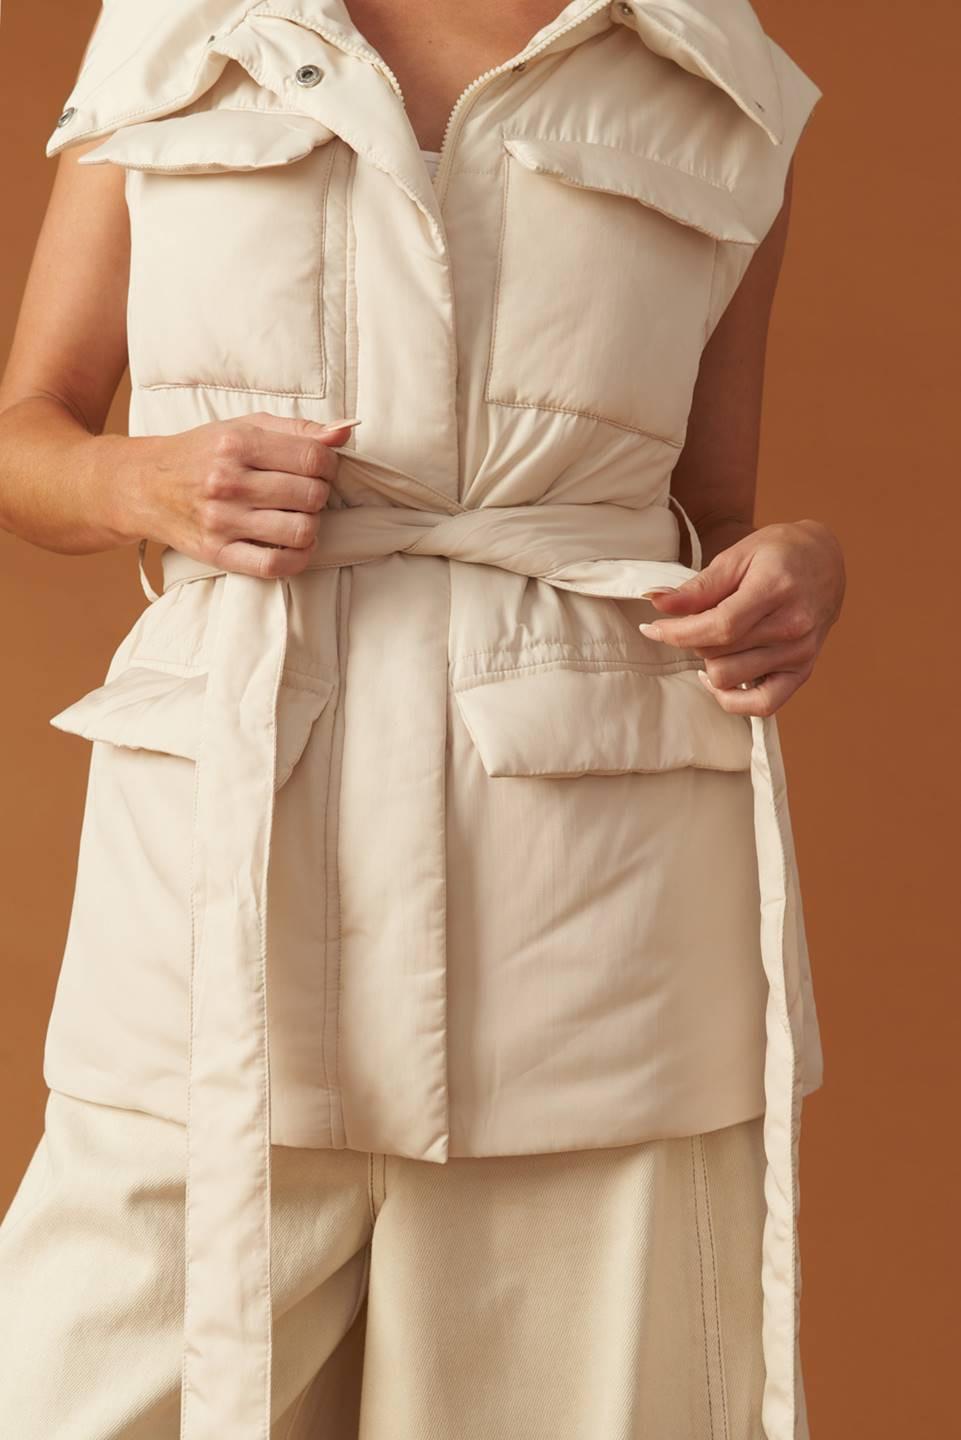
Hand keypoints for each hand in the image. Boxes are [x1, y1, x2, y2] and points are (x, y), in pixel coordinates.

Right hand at [128, 412, 359, 578]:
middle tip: (306, 493)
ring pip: (301, 530)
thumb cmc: (202, 454)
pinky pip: (275, 565)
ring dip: (311, 526)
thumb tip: (345, 430)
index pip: (313, 456)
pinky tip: (296, 545)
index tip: (322, 468)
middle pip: (311, 494)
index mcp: (237, 443)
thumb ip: (297, 429)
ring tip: (299, 516)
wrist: (144, 486)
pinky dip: (298, 558)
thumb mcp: (244, 428)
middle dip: (319, 494)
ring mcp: (222, 520)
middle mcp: (229, 481)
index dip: (330, 464)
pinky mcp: (218, 552)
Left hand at [638, 519, 845, 715]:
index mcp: (776, 589)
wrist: (824, 559)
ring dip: (710, 663)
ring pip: (730, 679)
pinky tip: (719, 678)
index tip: (651, 628)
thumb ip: (698, 587)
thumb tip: (656, 603)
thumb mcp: (736, 557)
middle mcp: (793, 626)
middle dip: (694, 639)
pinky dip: (732, 699)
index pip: (718, 626)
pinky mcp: (803, 671)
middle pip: (719, 653)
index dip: (677, 633)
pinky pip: (761, 706)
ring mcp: (801, 653)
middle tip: (697, 620)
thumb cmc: (778, 553)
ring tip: (713, 641)